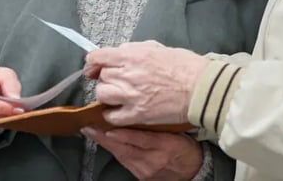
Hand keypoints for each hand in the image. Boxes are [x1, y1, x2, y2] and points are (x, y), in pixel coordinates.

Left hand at [81, 127, 202, 180]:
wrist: (193, 172)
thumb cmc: (187, 149)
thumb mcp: (180, 133)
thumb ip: (162, 124)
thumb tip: (142, 109)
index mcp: (167, 145)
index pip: (142, 140)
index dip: (124, 134)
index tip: (110, 127)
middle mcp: (154, 159)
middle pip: (125, 148)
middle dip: (104, 138)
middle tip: (89, 127)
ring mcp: (146, 169)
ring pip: (122, 155)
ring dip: (105, 144)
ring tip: (91, 132)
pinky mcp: (141, 175)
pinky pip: (124, 161)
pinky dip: (114, 151)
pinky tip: (105, 143)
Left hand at [84, 41, 208, 125]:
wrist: (201, 88)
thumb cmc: (185, 65)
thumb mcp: (157, 48)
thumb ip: (135, 50)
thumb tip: (119, 54)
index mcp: (132, 55)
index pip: (97, 57)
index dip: (93, 63)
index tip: (94, 68)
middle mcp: (127, 75)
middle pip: (101, 77)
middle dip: (107, 78)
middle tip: (119, 81)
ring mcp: (130, 96)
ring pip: (102, 95)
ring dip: (108, 95)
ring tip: (119, 96)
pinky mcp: (137, 114)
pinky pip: (112, 116)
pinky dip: (112, 114)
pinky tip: (120, 111)